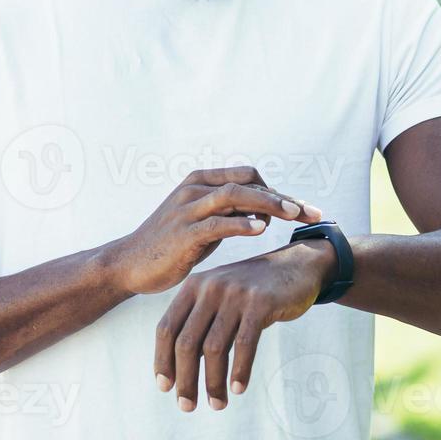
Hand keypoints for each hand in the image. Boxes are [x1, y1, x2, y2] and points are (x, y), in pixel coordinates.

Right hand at [103, 167, 322, 296]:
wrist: (131, 263)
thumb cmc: (170, 244)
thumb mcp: (203, 222)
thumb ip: (229, 212)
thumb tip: (263, 210)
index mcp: (201, 182)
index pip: (249, 176)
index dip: (278, 190)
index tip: (303, 209)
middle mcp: (195, 189)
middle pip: (247, 182)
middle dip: (282, 196)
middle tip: (309, 212)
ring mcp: (187, 209)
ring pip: (235, 196)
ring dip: (268, 203)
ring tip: (293, 214)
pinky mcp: (183, 232)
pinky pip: (217, 223)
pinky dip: (241, 223)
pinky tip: (261, 229)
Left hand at [153, 238, 338, 411]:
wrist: (294, 266)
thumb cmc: (252, 292)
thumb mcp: (219, 298)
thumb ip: (200, 324)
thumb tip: (180, 369)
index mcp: (193, 287)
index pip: (167, 328)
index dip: (162, 360)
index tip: (165, 388)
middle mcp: (210, 288)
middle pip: (186, 342)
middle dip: (185, 379)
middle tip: (187, 406)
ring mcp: (235, 294)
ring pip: (214, 348)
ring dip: (213, 382)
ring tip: (217, 405)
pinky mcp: (260, 302)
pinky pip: (244, 344)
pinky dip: (240, 370)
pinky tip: (238, 389)